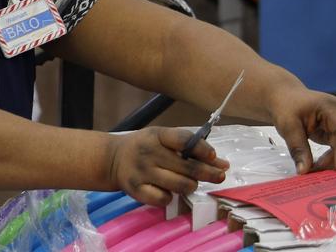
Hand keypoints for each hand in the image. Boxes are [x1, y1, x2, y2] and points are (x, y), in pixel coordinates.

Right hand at [109, 127, 228, 206]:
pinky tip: (170, 192)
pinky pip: (163, 199)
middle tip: (219, 176)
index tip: (213, 156)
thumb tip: (223, 163)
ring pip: (179, 185)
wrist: (113, 159)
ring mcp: (142, 172)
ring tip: (192, 183)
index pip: (183, 140)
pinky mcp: (137, 190)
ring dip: (191, 185)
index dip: (201, 149)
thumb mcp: (163, 139)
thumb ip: (190, 148)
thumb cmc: (145, 146)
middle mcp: (149, 152)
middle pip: (187, 166)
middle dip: (208, 173)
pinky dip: (171, 197)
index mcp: (156, 135)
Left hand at [268, 88, 335, 173]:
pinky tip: (317, 166)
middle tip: (324, 174)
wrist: (283, 99)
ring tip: (314, 170)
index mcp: (332, 109)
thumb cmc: (285, 106)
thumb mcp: (287, 125)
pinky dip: (329, 160)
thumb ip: (297, 147)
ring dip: (332, 162)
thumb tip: (303, 170)